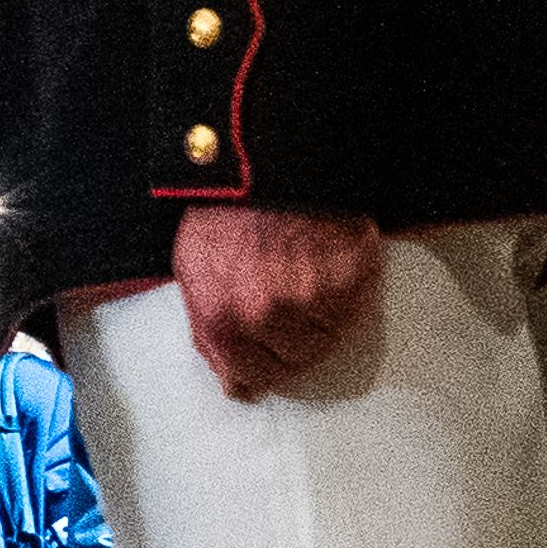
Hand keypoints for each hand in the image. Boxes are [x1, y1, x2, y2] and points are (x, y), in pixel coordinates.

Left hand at [175, 203, 381, 399]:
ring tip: (301, 281)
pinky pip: (353, 314)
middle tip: (283, 303)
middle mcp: (266, 320)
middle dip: (287, 342)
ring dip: (316, 322)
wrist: (265, 163)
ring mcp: (311, 303)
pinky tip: (324, 270)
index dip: (257, 365)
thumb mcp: (193, 269)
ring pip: (325, 343)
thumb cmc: (224, 212)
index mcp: (221, 320)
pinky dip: (343, 299)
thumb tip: (234, 384)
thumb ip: (208, 332)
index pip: (250, 377)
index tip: (263, 355)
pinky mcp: (351, 283)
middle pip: (293, 364)